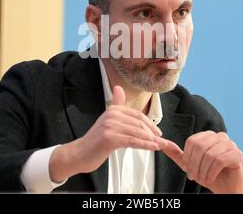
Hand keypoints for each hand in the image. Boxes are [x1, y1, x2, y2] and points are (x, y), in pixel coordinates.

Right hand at [49, 85, 165, 181]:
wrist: (79, 153)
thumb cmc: (96, 140)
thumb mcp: (107, 120)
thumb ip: (115, 105)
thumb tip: (118, 88)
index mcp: (113, 109)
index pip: (138, 116)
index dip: (150, 125)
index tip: (158, 133)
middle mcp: (112, 115)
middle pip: (139, 124)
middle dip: (153, 133)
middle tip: (163, 141)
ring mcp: (110, 126)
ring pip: (137, 133)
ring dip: (152, 140)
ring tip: (161, 146)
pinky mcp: (110, 138)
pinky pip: (132, 141)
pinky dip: (145, 145)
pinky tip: (153, 148)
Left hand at [162, 131, 242, 193]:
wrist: (226, 188)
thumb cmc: (210, 174)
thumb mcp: (190, 164)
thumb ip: (177, 153)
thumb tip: (162, 143)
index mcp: (208, 135)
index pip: (192, 140)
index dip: (187, 157)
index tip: (187, 169)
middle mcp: (220, 136)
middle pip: (200, 146)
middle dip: (194, 164)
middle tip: (193, 176)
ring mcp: (230, 144)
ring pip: (209, 154)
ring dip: (203, 170)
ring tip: (203, 178)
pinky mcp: (237, 154)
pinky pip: (219, 160)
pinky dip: (211, 173)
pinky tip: (210, 178)